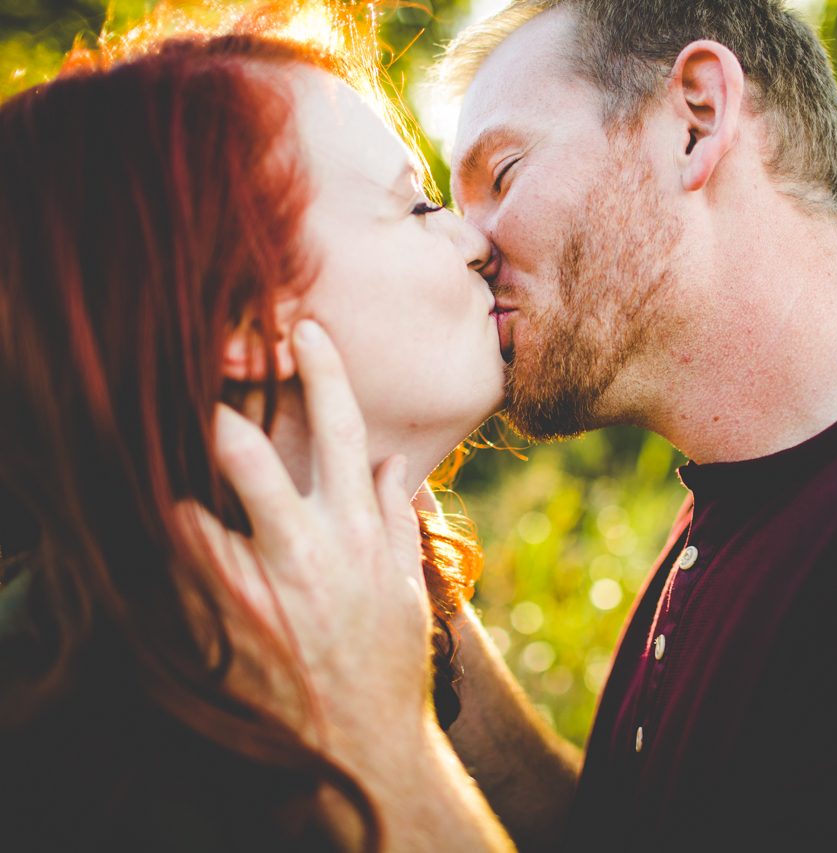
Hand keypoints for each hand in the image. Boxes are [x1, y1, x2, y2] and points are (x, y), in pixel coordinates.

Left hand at [183, 319, 514, 852]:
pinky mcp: (216, 628)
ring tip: (150, 451)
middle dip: (216, 412)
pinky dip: (155, 543)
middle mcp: (305, 553)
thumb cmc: (385, 661)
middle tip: (193, 380)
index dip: (324, 372)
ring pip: (187, 509)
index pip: (343, 432)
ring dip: (168, 477)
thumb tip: (390, 462)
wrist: (357, 744)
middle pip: (249, 456)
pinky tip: (143, 523)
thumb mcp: (406, 585)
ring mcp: (254, 592)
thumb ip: (393, 517)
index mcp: (357, 533)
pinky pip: (167, 571)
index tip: (304, 331)